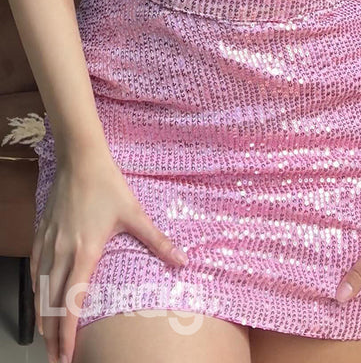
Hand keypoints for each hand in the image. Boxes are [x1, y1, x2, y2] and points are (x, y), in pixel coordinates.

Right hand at [30, 150, 188, 362]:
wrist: (80, 160)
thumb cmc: (108, 185)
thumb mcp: (135, 214)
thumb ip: (157, 241)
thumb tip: (183, 261)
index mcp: (85, 251)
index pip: (73, 301)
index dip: (69, 331)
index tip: (67, 354)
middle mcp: (62, 252)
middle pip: (51, 303)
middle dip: (53, 334)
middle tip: (55, 358)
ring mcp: (48, 243)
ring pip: (39, 288)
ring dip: (41, 316)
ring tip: (46, 337)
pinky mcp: (42, 233)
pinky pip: (34, 269)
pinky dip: (35, 290)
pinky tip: (38, 298)